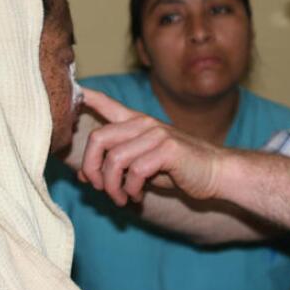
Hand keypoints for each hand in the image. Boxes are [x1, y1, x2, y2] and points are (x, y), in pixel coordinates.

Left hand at [79, 89, 224, 205]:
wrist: (216, 172)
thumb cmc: (179, 169)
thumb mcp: (143, 165)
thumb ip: (117, 165)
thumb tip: (84, 175)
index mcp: (138, 123)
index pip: (107, 104)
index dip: (87, 97)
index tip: (73, 91)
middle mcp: (144, 124)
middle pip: (98, 138)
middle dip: (91, 168)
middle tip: (97, 188)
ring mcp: (157, 134)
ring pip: (114, 160)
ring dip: (111, 186)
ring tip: (121, 199)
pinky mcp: (168, 149)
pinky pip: (135, 171)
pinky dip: (130, 190)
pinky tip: (136, 196)